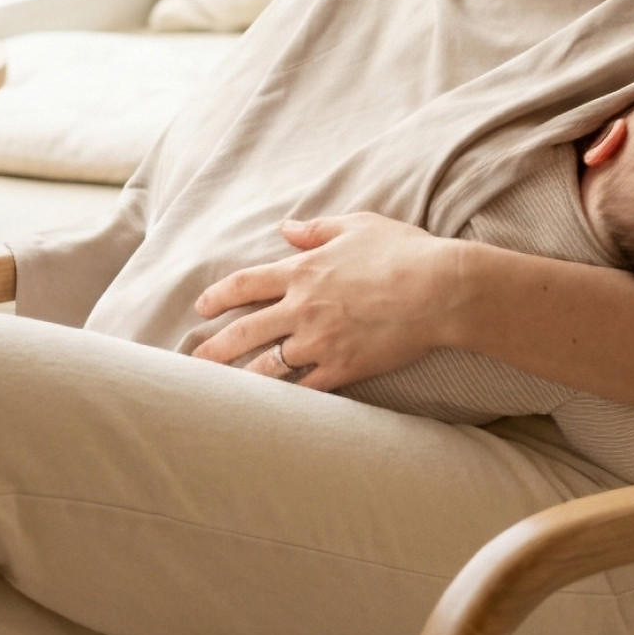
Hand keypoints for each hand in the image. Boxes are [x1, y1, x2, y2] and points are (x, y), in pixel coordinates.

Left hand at [189, 213, 460, 390]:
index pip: (245, 284)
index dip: (218, 296)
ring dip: (241, 377)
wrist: (440, 290)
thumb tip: (287, 228)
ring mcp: (320, 341)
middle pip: (244, 331)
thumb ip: (317, 229)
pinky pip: (304, 389)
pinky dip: (286, 398)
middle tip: (193, 359)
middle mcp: (303, 308)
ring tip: (222, 390)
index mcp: (303, 270)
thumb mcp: (358, 226)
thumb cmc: (404, 252)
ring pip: (267, 366)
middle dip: (213, 347)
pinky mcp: (343, 368)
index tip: (201, 307)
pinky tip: (271, 408)